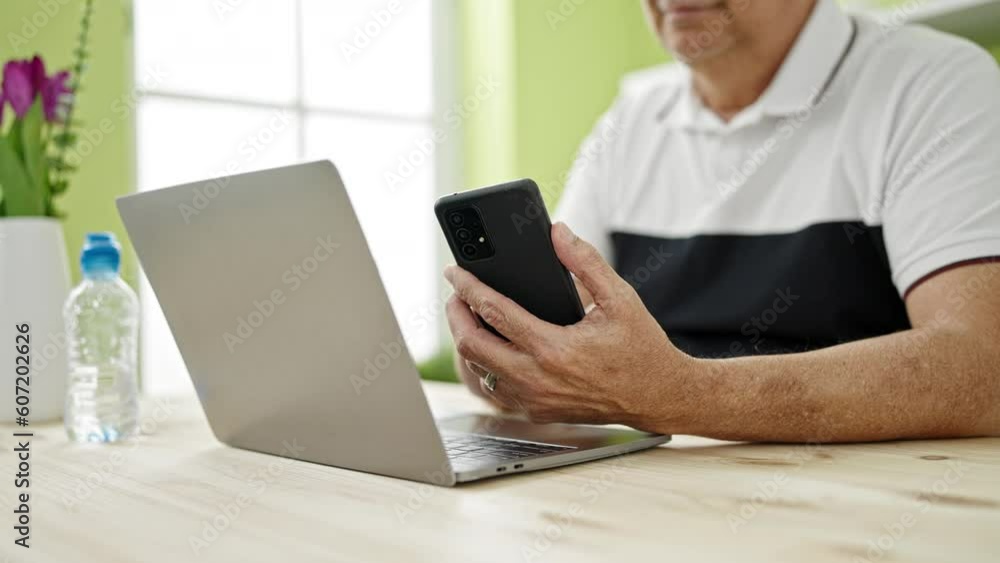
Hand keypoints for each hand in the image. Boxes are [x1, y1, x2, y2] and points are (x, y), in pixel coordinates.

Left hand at [444, 222, 702, 431]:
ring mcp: (534, 400)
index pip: (493, 312)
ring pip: (478, 370)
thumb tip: (558, 232)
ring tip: (469, 317)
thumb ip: (585, 262)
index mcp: (554, 348)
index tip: (454, 272)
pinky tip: (491, 347)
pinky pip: (495, 389)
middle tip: (455, 295)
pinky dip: (485, 366)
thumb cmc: (640, 347)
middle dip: (456, 315)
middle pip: (471, 345)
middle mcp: (538, 379)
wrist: (658, 396)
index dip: (467, 288)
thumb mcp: (619, 298)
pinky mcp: (536, 412)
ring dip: (467, 341)